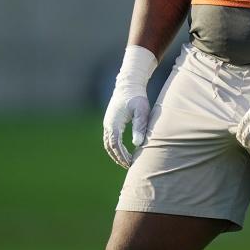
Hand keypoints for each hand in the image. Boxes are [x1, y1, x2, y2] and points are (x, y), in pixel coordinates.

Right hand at [101, 45, 157, 168]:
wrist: (129, 84)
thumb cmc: (137, 97)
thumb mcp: (141, 111)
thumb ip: (139, 126)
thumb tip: (137, 144)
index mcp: (114, 123)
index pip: (115, 144)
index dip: (122, 155)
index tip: (130, 163)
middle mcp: (108, 124)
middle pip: (109, 146)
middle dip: (118, 157)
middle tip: (129, 166)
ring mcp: (108, 122)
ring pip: (108, 143)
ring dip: (115, 153)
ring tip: (126, 161)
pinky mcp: (110, 121)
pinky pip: (109, 138)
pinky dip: (114, 147)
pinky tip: (124, 150)